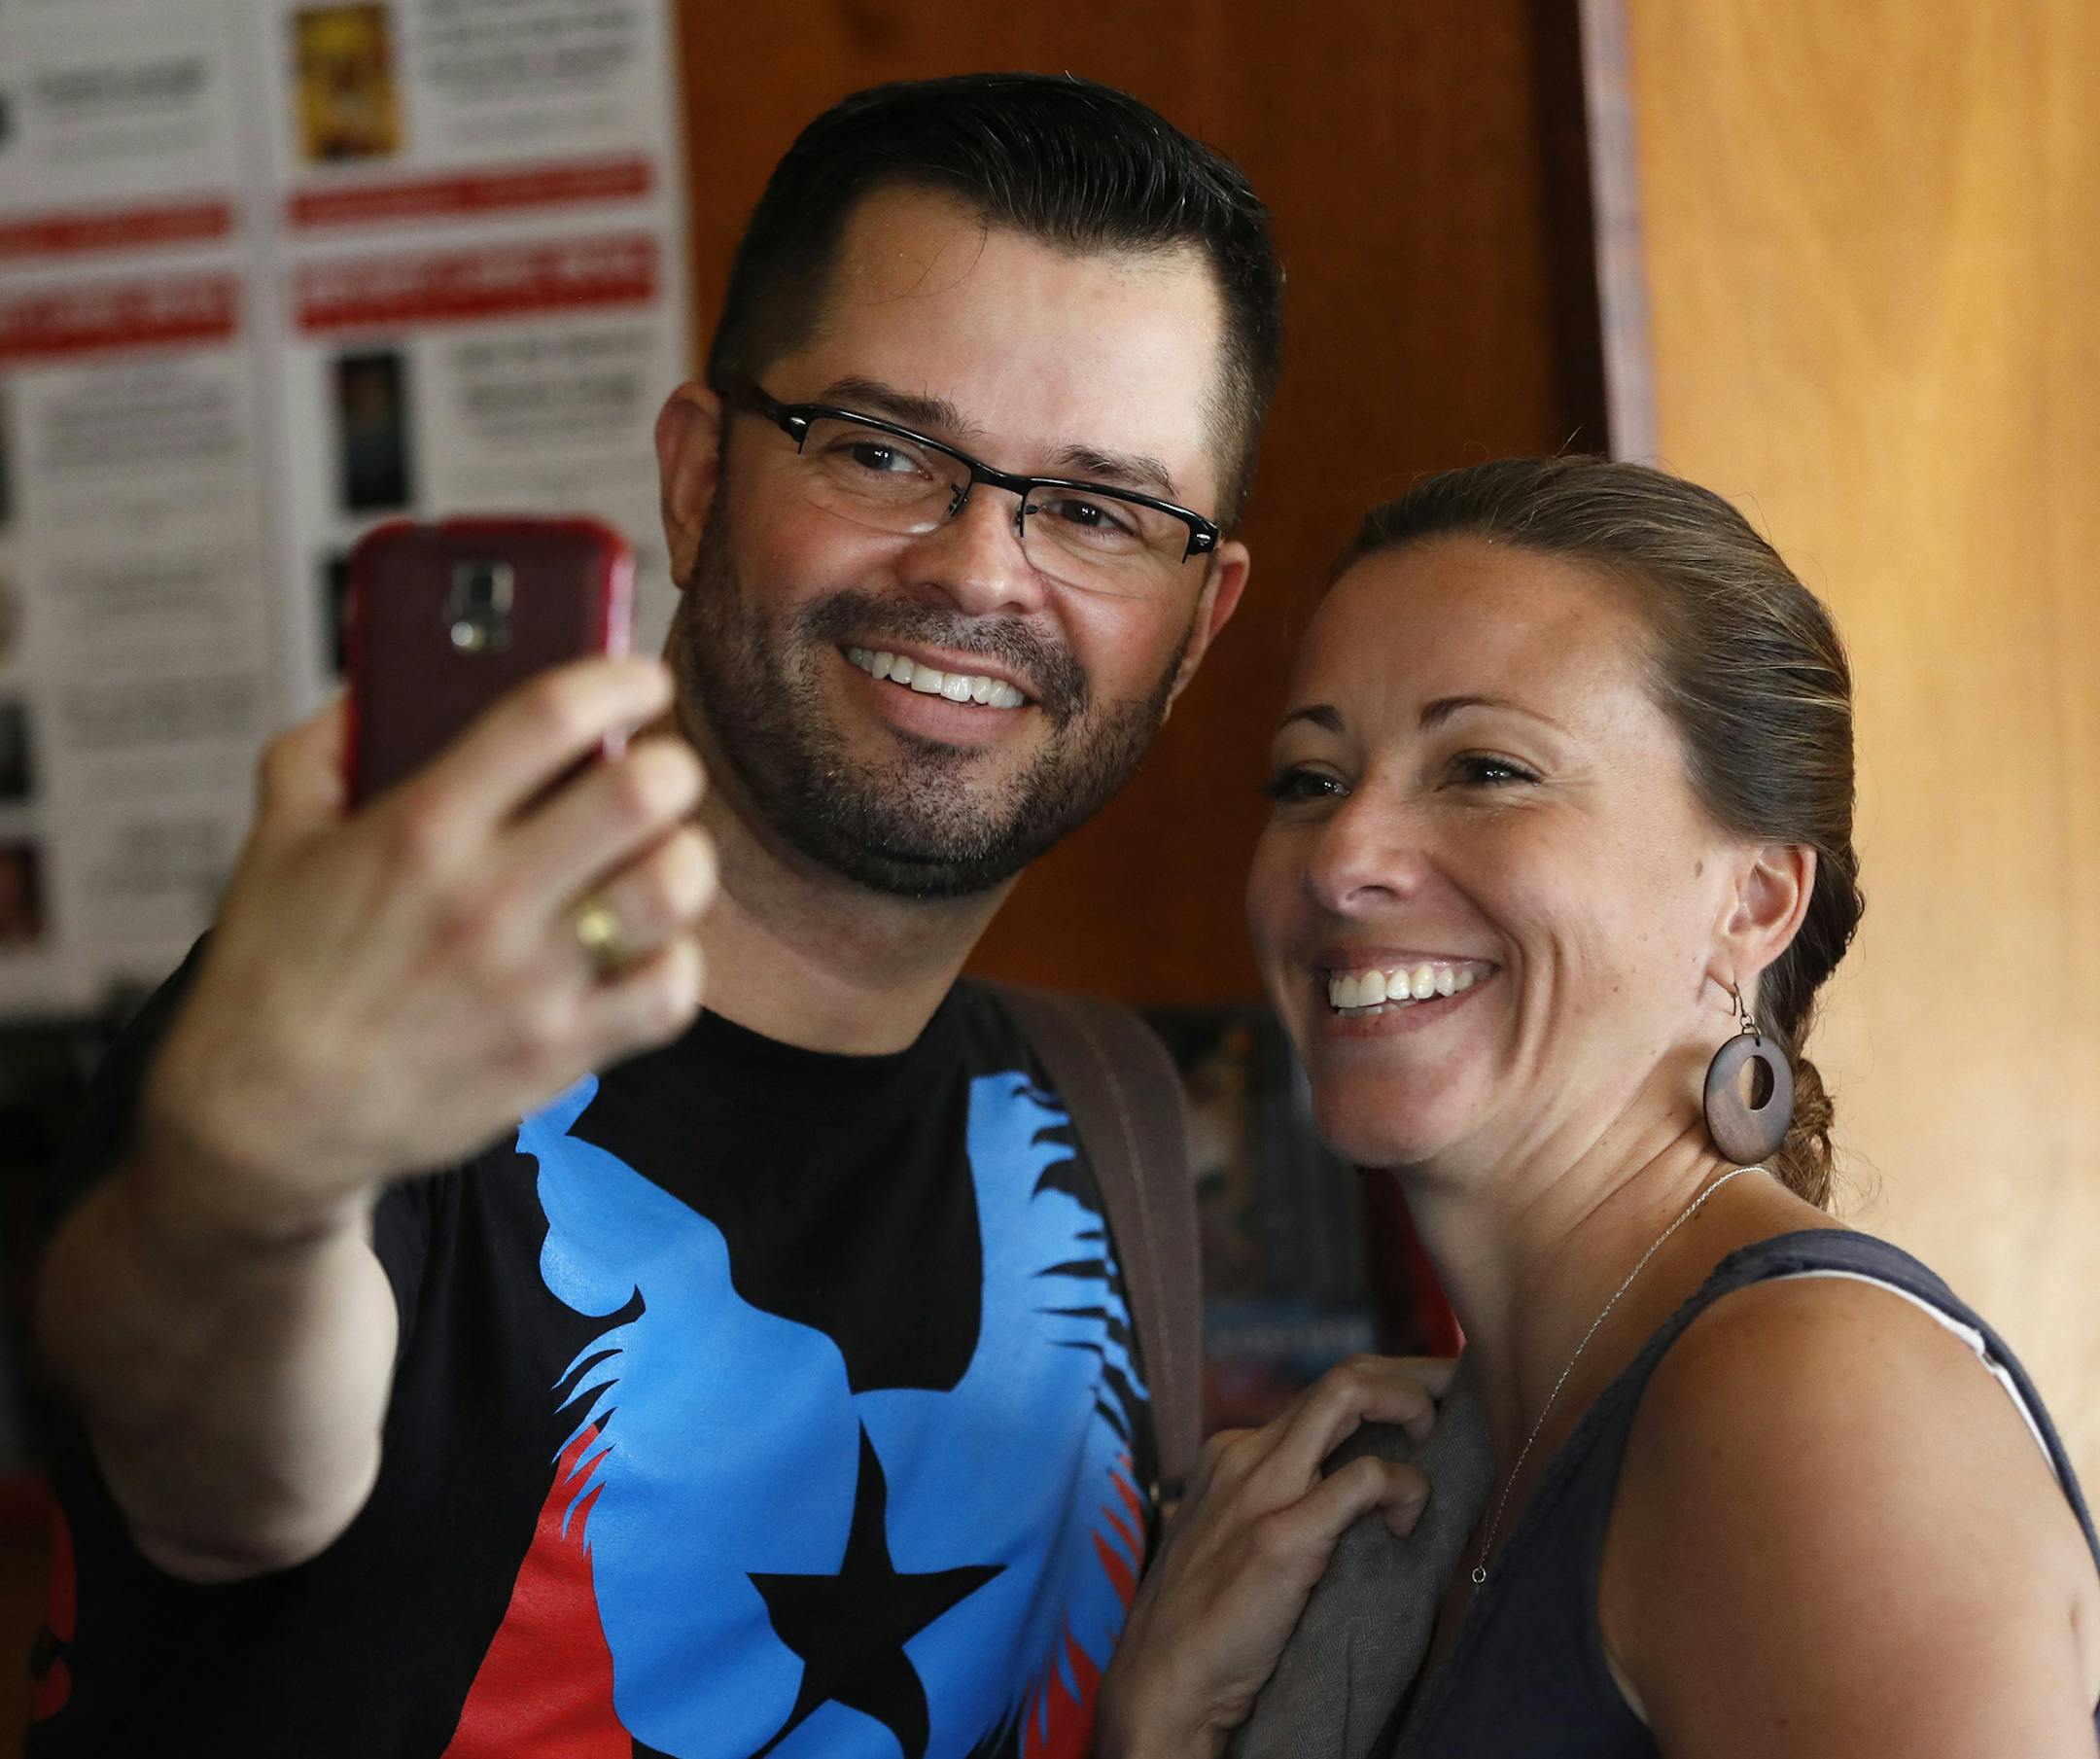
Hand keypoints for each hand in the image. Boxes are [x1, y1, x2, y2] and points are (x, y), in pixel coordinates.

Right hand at [137, 656, 713, 1239]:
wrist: (267, 1119)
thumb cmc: (275, 971)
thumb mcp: (275, 839)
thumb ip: (322, 749)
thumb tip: (381, 684)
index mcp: (417, 828)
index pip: (549, 716)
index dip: (619, 680)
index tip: (643, 679)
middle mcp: (483, 899)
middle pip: (638, 795)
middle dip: (671, 767)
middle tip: (660, 772)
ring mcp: (528, 981)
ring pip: (671, 889)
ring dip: (685, 858)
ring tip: (662, 854)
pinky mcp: (558, 1051)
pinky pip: (671, 991)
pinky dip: (678, 961)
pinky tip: (648, 945)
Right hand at [1096, 1354, 1454, 1758]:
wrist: (1161, 1683)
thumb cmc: (1205, 1622)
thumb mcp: (1233, 1536)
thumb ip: (1276, 1504)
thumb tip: (1346, 1496)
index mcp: (1233, 1451)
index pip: (1325, 1392)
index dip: (1388, 1389)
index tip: (1432, 1407)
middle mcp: (1245, 1453)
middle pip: (1344, 1376)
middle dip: (1416, 1378)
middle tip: (1460, 1403)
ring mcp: (1261, 1490)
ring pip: (1348, 1393)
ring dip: (1412, 1405)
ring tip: (1437, 1443)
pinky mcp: (1281, 1537)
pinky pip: (1365, 1480)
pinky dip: (1404, 1488)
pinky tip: (1410, 1523)